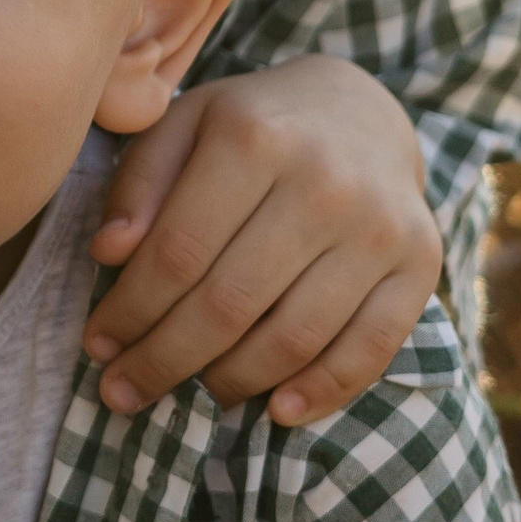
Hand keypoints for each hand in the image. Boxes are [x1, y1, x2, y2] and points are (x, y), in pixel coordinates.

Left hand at [84, 57, 440, 425]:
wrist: (360, 110)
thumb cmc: (252, 128)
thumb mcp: (183, 127)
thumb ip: (139, 184)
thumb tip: (108, 253)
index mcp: (255, 139)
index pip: (178, 253)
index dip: (130, 311)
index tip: (98, 346)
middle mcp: (326, 180)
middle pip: (230, 304)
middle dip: (165, 359)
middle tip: (124, 392)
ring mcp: (380, 225)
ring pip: (295, 336)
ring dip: (233, 381)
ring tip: (197, 393)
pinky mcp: (422, 260)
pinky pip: (371, 347)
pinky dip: (324, 390)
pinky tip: (279, 412)